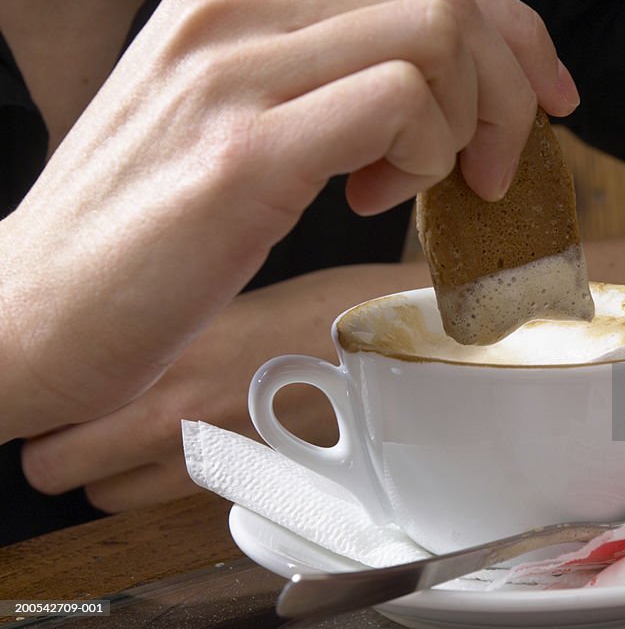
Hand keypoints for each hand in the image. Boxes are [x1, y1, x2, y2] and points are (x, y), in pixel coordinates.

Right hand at [0, 0, 577, 442]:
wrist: (34, 309)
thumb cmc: (144, 226)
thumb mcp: (234, 111)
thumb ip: (324, 73)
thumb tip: (443, 83)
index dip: (509, 32)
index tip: (542, 98)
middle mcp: (233, 5)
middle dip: (510, 83)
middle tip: (493, 163)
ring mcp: (233, 69)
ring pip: (435, 37)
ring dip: (466, 124)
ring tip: (413, 182)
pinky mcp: (243, 150)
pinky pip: (401, 104)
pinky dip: (426, 155)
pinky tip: (375, 197)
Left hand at [20, 262, 429, 511]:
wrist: (400, 347)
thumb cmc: (330, 308)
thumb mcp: (230, 293)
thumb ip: (167, 326)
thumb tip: (121, 336)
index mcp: (163, 348)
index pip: (54, 404)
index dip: (54, 399)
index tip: (64, 384)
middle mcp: (172, 408)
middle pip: (57, 466)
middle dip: (66, 446)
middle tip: (92, 416)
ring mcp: (203, 452)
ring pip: (105, 495)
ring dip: (113, 472)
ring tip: (144, 434)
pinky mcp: (239, 481)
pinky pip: (166, 500)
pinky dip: (165, 485)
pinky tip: (195, 445)